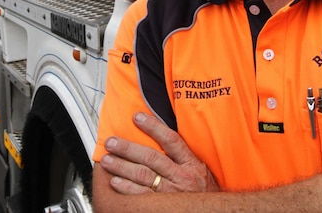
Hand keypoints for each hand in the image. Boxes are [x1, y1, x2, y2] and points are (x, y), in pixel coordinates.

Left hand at [99, 112, 220, 194]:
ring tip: (107, 160)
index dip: (153, 127)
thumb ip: (182, 154)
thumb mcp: (199, 168)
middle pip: (151, 158)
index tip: (137, 117)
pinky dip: (127, 188)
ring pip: (144, 176)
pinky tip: (115, 182)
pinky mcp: (164, 205)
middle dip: (128, 148)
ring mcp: (172, 192)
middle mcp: (182, 176)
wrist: (214, 211)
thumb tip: (160, 134)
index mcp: (191, 163)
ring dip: (122, 167)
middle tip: (111, 142)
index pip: (171, 140)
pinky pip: (143, 196)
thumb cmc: (204, 189)